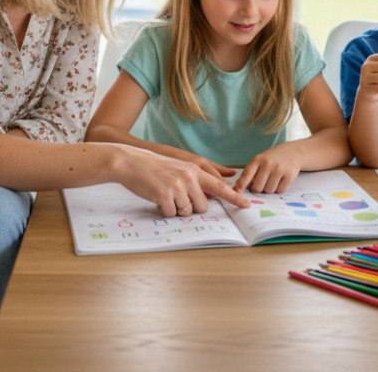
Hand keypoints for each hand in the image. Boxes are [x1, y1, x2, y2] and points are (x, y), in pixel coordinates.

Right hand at [112, 145, 251, 215]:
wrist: (130, 162)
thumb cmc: (152, 167)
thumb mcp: (177, 168)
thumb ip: (194, 179)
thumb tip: (208, 195)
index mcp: (194, 169)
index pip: (219, 185)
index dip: (234, 196)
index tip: (247, 204)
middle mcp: (189, 177)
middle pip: (202, 206)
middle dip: (191, 208)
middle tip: (176, 198)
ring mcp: (177, 186)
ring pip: (186, 212)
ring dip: (176, 209)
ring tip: (164, 195)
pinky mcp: (165, 195)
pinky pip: (171, 214)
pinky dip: (164, 210)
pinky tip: (156, 198)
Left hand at [234, 143, 306, 193]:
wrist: (293, 152)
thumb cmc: (273, 158)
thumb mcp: (260, 160)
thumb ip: (252, 172)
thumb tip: (240, 188)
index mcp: (258, 159)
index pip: (247, 174)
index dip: (241, 185)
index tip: (236, 192)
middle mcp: (268, 163)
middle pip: (257, 187)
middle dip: (259, 189)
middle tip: (263, 183)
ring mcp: (279, 169)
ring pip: (269, 190)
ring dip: (269, 189)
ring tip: (273, 179)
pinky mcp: (290, 175)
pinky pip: (280, 190)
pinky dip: (279, 188)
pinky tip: (281, 179)